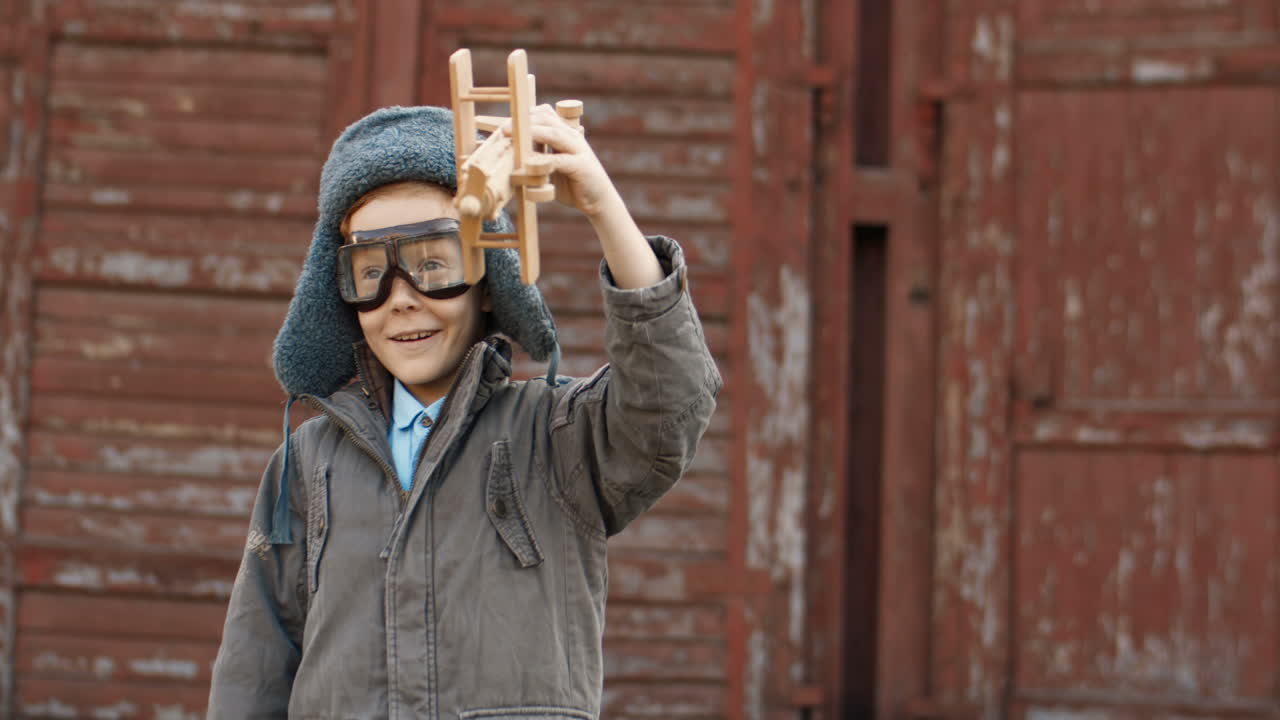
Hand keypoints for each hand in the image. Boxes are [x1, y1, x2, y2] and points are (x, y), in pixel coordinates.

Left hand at [511, 104, 620, 219]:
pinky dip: (543, 161)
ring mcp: (578, 150)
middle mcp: (572, 138)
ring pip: (554, 134)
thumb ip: (538, 157)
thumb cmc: (572, 184)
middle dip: (524, 121)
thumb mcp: (552, 166)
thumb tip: (512, 154)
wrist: (599, 201)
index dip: (525, 115)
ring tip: (512, 137)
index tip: (506, 123)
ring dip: (532, 133)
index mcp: (565, 134)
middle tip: (504, 129)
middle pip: (547, 119)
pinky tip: (528, 164)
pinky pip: (559, 160)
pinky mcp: (581, 166)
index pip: (545, 114)